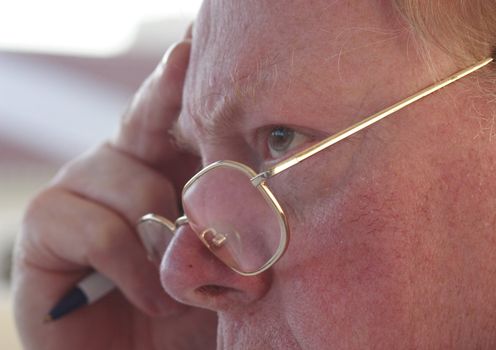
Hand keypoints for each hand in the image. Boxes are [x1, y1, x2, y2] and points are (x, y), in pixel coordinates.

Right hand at [12, 35, 216, 349]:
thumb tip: (253, 192)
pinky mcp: (43, 234)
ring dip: (158, 232)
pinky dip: (128, 264)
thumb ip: (228, 229)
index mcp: (161, 173)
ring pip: (124, 180)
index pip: (173, 118)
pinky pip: (91, 227)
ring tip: (177, 280)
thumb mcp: (221, 268)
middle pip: (141, 120)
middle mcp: (117, 173)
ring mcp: (78, 198)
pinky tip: (146, 296)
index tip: (198, 42)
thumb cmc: (186, 320)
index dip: (183, 82)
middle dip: (168, 96)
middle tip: (189, 59)